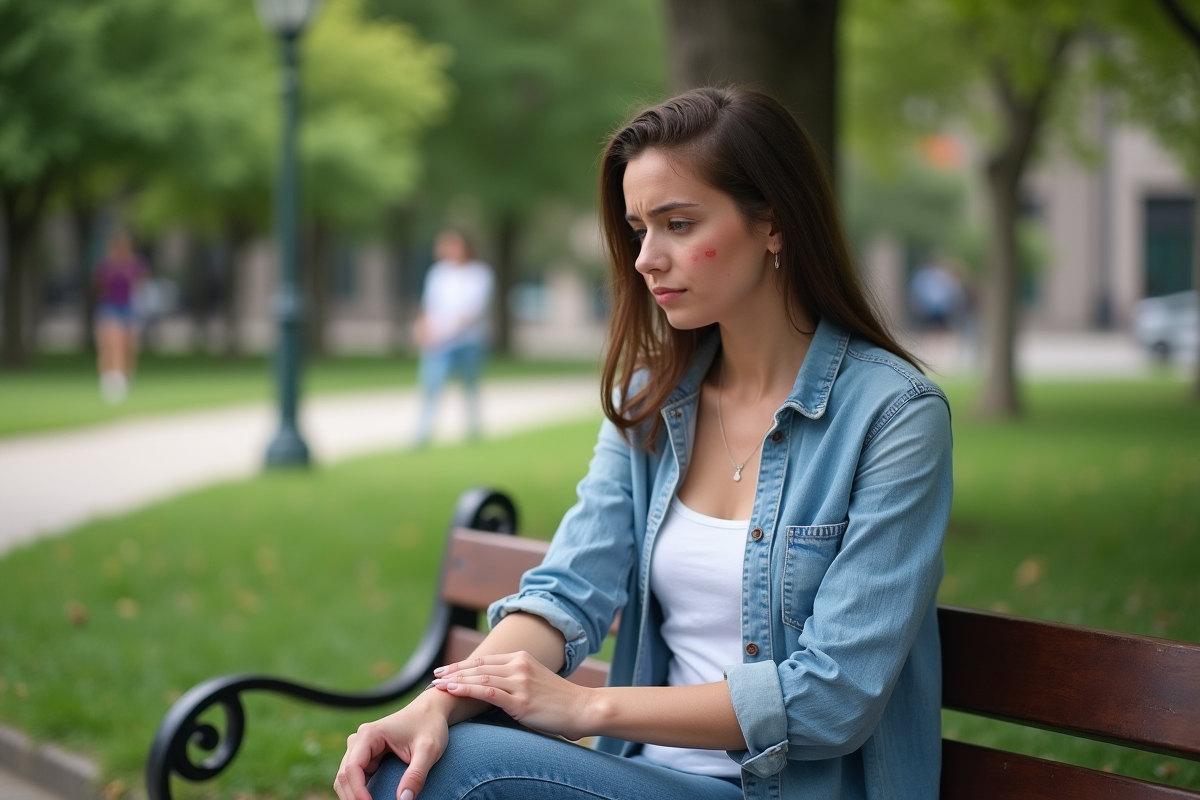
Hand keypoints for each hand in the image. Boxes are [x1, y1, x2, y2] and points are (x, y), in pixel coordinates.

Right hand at [333, 695, 448, 799]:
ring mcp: (361, 748)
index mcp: (369, 734)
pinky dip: (359, 791)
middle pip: (344, 775)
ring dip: (354, 795)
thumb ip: (416, 775)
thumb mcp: (429, 750)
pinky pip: (355, 778)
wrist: (432, 711)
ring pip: (346, 778)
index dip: (357, 792)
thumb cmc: (430, 726)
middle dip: (353, 797)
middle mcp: (359, 740)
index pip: (352, 768)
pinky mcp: (366, 756)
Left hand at [431, 651, 593, 740]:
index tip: (445, 670)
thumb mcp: (536, 683)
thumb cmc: (559, 701)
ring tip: (438, 685)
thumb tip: (495, 690)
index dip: (462, 665)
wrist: (582, 708)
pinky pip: (487, 692)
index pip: (485, 660)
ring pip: (479, 678)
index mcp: (521, 658)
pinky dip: (467, 690)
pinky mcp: (520, 699)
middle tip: (434, 676)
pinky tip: (453, 690)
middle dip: (453, 671)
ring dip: (455, 681)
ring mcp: (520, 681)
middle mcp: (519, 665)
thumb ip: (516, 681)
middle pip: (478, 667)